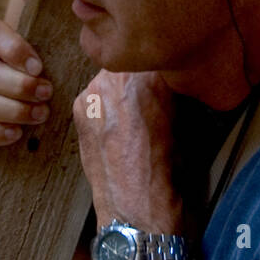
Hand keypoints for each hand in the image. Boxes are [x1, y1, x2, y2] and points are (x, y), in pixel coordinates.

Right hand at [0, 15, 52, 157]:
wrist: (5, 133)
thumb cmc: (26, 94)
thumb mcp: (33, 71)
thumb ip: (43, 51)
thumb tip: (59, 20)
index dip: (13, 48)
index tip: (39, 68)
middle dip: (18, 84)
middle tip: (46, 94)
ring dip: (10, 109)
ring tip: (38, 116)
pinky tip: (14, 134)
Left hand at [73, 70, 181, 231]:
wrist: (134, 204)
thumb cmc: (165, 167)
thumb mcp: (181, 119)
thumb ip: (168, 90)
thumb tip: (166, 78)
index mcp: (151, 76)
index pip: (154, 55)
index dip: (160, 65)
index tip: (165, 76)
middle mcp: (119, 77)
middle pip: (129, 62)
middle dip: (137, 77)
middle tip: (147, 98)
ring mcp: (94, 91)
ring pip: (109, 77)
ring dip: (119, 90)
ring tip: (130, 116)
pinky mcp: (79, 108)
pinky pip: (94, 96)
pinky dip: (103, 106)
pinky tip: (114, 127)